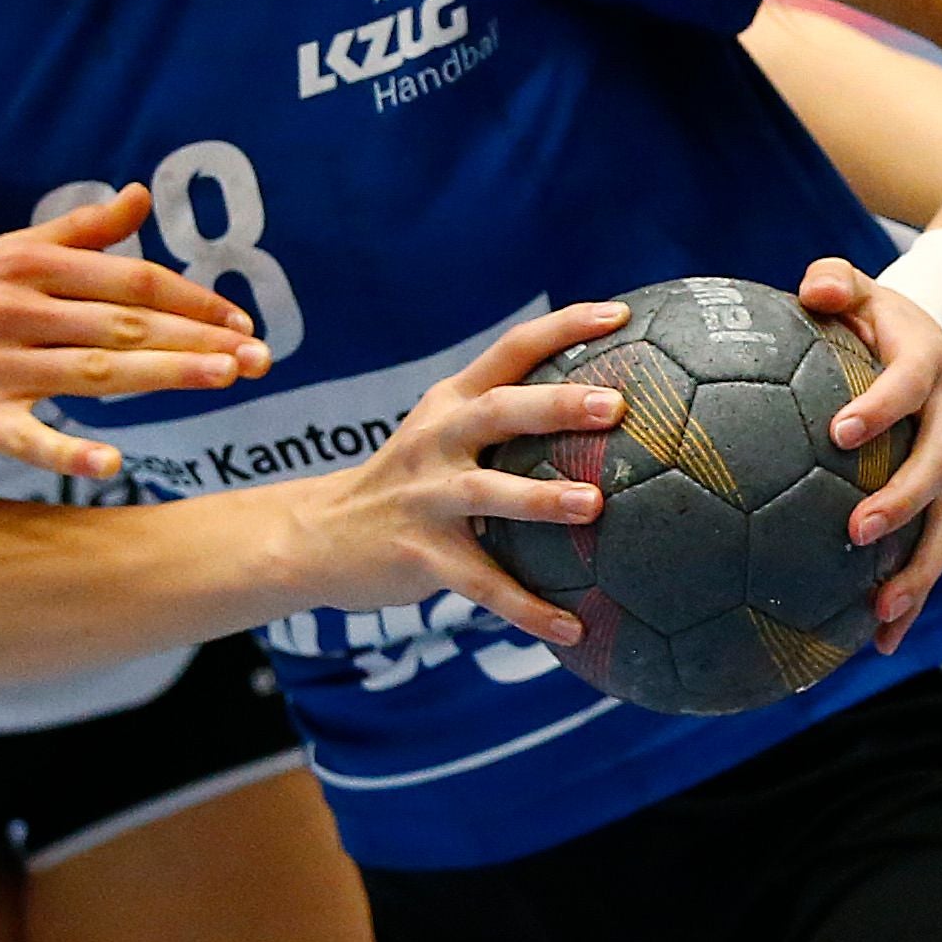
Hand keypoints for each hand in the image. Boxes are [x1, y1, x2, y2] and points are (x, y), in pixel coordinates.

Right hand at [0, 185, 270, 480]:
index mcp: (26, 263)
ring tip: (223, 382)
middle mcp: (9, 306)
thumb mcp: (7, 260)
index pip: (127, 278)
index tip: (241, 323)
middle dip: (195, 339)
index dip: (189, 299)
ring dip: (162, 375)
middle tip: (257, 359)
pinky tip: (113, 466)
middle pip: (121, 322)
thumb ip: (79, 231)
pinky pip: (25, 437)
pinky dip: (67, 453)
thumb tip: (143, 195)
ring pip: (91, 372)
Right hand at [285, 300, 630, 645]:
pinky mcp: (419, 555)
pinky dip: (527, 608)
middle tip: (616, 404)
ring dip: (541, 497)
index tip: (622, 313)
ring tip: (595, 505)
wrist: (319, 535)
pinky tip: (573, 628)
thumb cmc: (409, 481)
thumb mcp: (442, 433)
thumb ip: (504, 418)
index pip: (511, 349)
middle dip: (556, 404)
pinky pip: (482, 585)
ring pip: (487, 493)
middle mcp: (436, 440)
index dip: (565, 327)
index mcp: (451, 403)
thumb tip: (604, 408)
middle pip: (498, 410)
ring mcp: (425, 498)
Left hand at [797, 257, 941, 655]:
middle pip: (939, 469)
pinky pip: (935, 550)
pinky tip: (879, 640)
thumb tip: (812, 287)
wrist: (936, 340)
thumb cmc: (872, 318)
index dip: (880, 408)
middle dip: (904, 504)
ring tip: (881, 614)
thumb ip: (834, 280)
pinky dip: (914, 594)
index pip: (907, 388)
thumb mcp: (856, 288)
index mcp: (928, 367)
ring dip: (920, 571)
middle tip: (856, 532)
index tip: (840, 432)